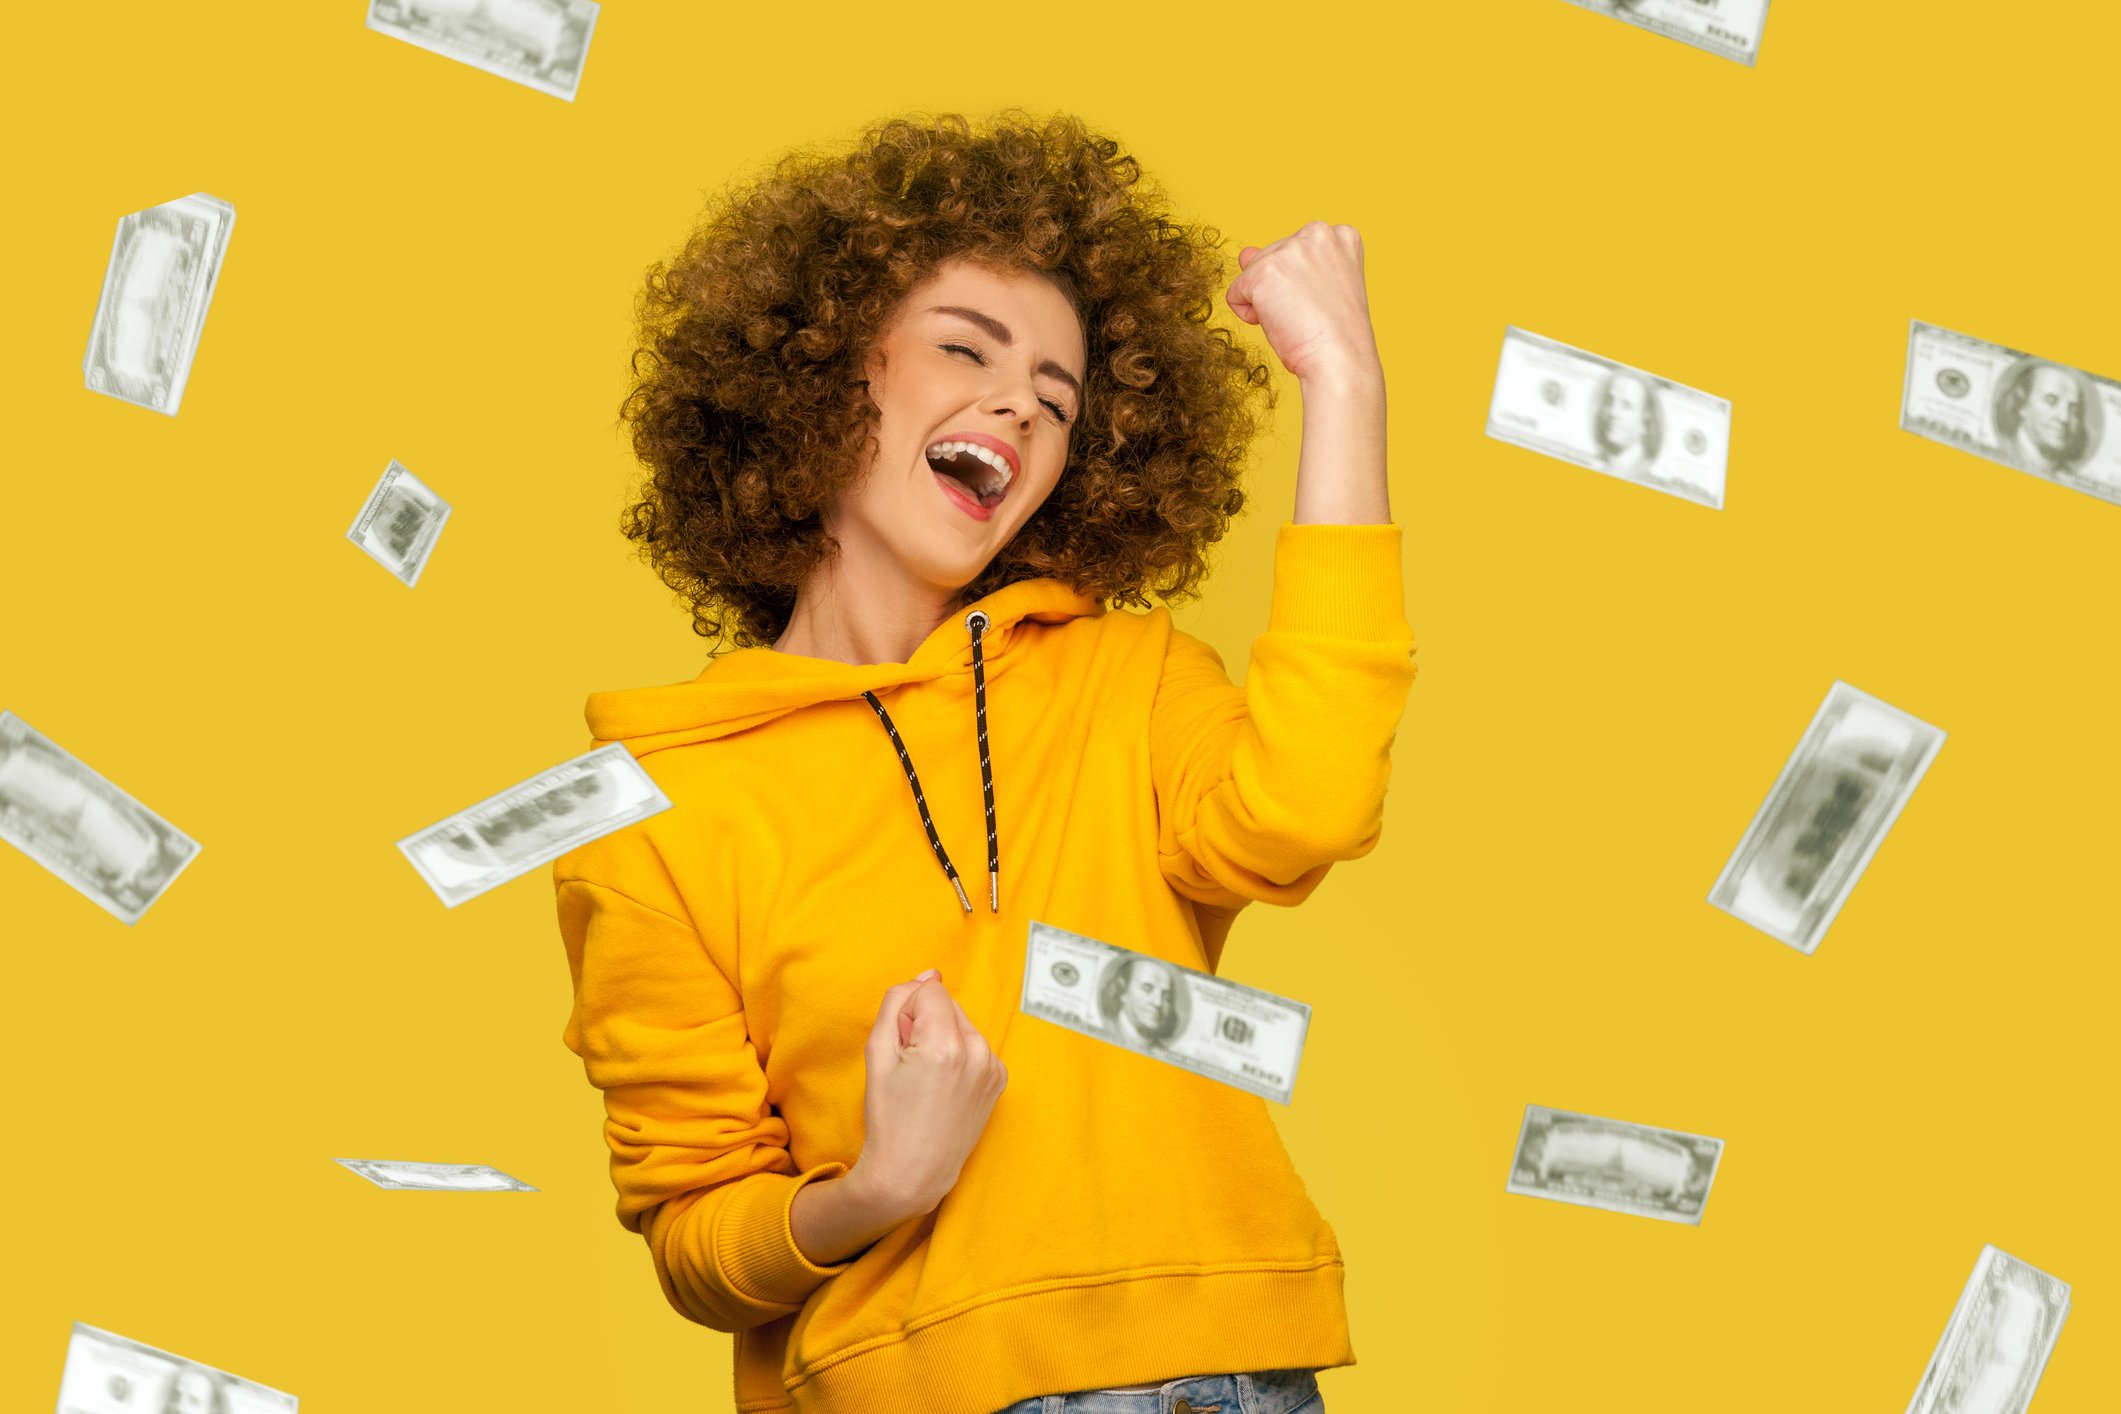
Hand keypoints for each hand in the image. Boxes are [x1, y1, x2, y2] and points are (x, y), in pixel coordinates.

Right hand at [849, 968, 1008, 1219]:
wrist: (913, 1172)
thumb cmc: (889, 1117)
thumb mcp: (877, 1053)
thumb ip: (898, 1003)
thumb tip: (929, 974)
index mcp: (946, 1044)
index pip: (928, 990)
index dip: (907, 1013)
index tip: (902, 1046)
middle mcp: (978, 1052)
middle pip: (948, 1004)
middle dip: (926, 1023)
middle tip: (911, 1067)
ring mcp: (993, 1067)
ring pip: (961, 1024)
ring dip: (943, 1038)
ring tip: (927, 1080)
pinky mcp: (1000, 1079)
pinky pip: (975, 1046)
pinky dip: (959, 1056)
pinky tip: (944, 1087)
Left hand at [1224, 221, 1381, 384]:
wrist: (1340, 361)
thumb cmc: (1336, 334)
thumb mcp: (1316, 287)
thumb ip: (1283, 262)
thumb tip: (1245, 253)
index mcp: (1342, 235)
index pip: (1298, 251)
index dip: (1303, 283)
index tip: (1324, 302)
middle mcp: (1318, 232)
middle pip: (1272, 257)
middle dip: (1281, 290)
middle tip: (1310, 314)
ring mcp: (1291, 249)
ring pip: (1253, 273)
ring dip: (1266, 302)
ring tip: (1297, 318)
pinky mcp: (1264, 270)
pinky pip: (1236, 293)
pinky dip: (1247, 314)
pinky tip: (1279, 324)